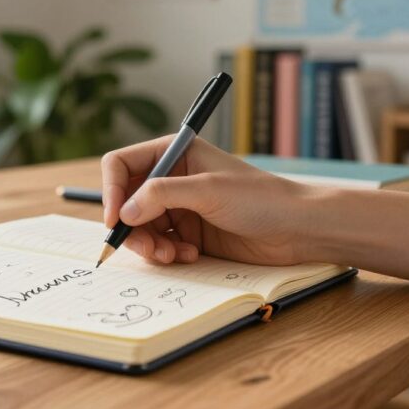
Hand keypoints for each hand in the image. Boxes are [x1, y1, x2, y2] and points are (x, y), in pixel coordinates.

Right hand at [101, 136, 312, 265]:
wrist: (297, 229)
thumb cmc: (261, 198)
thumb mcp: (208, 190)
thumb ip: (161, 195)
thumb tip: (123, 212)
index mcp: (174, 153)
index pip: (121, 165)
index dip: (111, 190)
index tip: (114, 219)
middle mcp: (171, 178)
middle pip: (125, 202)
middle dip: (131, 227)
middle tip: (147, 249)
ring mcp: (179, 207)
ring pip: (140, 227)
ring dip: (149, 245)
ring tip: (172, 255)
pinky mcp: (189, 233)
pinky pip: (159, 245)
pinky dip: (166, 254)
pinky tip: (189, 255)